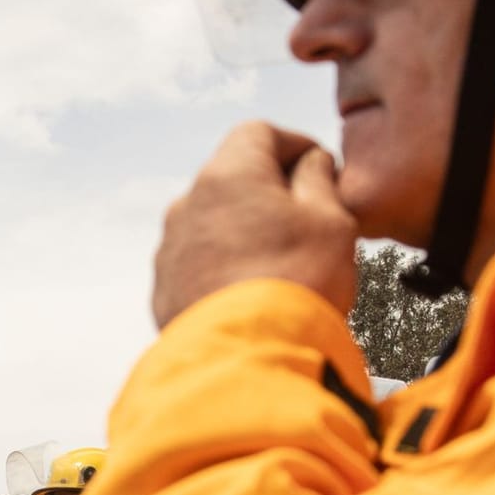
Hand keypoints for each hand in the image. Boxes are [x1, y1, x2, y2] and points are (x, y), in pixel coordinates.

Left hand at [152, 121, 358, 327]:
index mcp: (228, 175)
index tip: (319, 166)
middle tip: (305, 216)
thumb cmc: (296, 282)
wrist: (245, 361)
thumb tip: (310, 164)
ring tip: (279, 260)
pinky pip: (197, 265)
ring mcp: (169, 249)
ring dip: (242, 230)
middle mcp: (187, 204)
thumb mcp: (331, 220)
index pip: (258, 134)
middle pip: (230, 178)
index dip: (294, 144)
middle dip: (267, 189)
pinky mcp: (164, 290)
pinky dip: (223, 267)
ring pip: (211, 223)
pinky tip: (251, 291)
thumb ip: (320, 180)